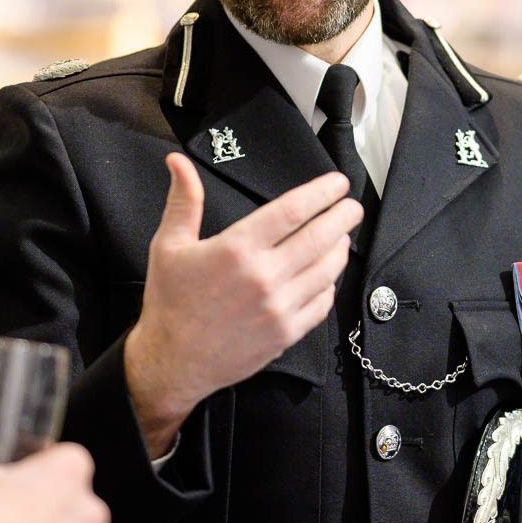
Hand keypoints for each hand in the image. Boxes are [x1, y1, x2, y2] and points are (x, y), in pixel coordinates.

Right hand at [125, 153, 361, 457]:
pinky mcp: (286, 333)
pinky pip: (322, 303)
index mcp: (237, 249)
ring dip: (340, 248)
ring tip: (342, 236)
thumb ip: (183, 200)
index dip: (321, 193)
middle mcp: (263, 277)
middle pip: (319, 237)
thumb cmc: (170, 302)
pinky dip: (330, 285)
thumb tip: (178, 161)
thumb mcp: (169, 245)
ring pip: (327, 271)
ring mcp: (279, 308)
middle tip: (352, 206)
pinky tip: (328, 274)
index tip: (337, 184)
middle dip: (343, 217)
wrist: (172, 361)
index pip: (292, 211)